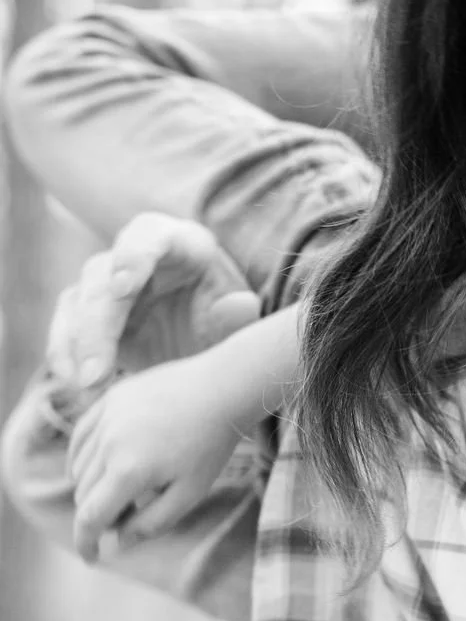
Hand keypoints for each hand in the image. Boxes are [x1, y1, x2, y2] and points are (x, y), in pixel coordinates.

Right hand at [47, 212, 259, 389]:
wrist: (206, 344)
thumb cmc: (224, 324)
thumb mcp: (235, 324)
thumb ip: (237, 318)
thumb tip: (243, 304)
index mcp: (177, 243)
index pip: (148, 234)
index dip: (133, 257)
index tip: (123, 288)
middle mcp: (134, 255)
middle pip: (101, 276)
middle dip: (97, 325)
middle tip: (97, 372)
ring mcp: (106, 282)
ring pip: (77, 300)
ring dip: (78, 344)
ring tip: (87, 386)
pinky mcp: (88, 310)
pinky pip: (66, 326)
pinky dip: (66, 354)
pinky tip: (75, 383)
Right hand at [67, 350, 245, 561]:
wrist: (219, 389)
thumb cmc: (209, 446)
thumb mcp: (188, 494)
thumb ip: (151, 523)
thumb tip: (118, 542)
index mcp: (128, 472)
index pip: (90, 517)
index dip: (85, 543)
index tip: (91, 558)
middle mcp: (108, 444)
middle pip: (84, 494)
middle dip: (99, 515)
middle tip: (130, 517)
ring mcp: (104, 419)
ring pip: (79, 468)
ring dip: (92, 488)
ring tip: (128, 489)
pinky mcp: (107, 401)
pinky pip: (81, 438)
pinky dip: (84, 459)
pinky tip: (103, 466)